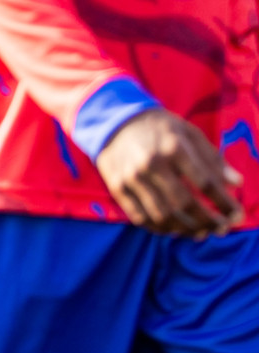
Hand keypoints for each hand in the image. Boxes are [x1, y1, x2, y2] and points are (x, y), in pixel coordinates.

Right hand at [96, 109, 243, 237]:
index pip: (205, 184)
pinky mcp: (117, 187)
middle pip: (185, 203)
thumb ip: (213, 160)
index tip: (237, 215)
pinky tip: (174, 229)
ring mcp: (131, 177)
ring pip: (163, 215)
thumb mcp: (189, 134)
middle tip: (222, 228)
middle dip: (208, 220)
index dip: (225, 203)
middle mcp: (151, 164)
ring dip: (186, 229)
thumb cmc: (160, 128)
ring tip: (201, 232)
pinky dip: (161, 228)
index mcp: (174, 147)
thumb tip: (236, 184)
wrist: (114, 121)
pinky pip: (141, 217)